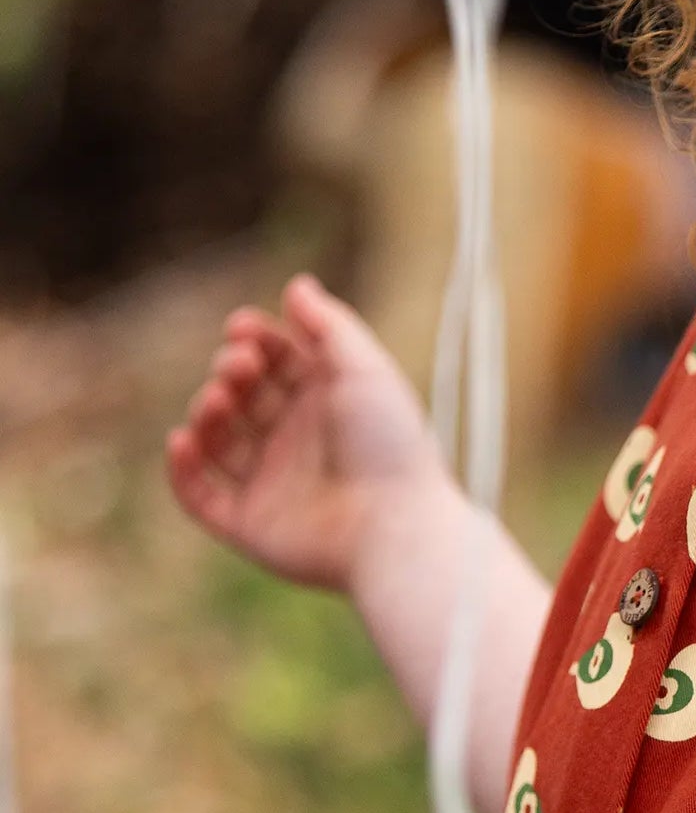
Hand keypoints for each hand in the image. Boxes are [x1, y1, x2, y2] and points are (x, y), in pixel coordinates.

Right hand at [165, 274, 447, 592]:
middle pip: (244, 395)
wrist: (395, 526)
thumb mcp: (364, 369)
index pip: (278, 361)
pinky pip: (200, 497)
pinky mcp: (251, 525)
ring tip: (219, 401)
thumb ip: (330, 325)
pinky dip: (183, 469)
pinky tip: (184, 440)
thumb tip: (297, 286)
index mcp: (329, 404)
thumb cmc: (389, 445)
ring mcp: (273, 484)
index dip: (254, 339)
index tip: (244, 328)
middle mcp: (299, 442)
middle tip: (240, 366)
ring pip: (217, 441)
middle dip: (232, 370)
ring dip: (206, 412)